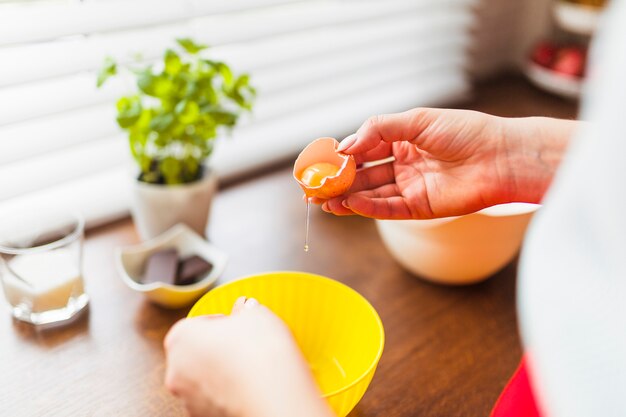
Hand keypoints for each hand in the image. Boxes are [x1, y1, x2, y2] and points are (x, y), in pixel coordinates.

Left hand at [164, 297, 333, 416]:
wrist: (274, 400)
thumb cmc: (260, 355)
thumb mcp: (258, 315)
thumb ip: (246, 309)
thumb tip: (247, 309)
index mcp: (181, 338)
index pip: (196, 323)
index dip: (220, 321)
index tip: (237, 323)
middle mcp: (177, 370)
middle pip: (196, 352)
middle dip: (219, 347)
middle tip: (246, 343)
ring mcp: (189, 398)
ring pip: (205, 378)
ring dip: (223, 371)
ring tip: (251, 366)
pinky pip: (215, 398)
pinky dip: (229, 391)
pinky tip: (251, 386)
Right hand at [321, 108, 574, 218]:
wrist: (501, 157)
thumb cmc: (466, 132)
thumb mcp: (417, 119)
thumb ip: (379, 129)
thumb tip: (345, 145)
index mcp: (403, 140)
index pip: (364, 149)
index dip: (342, 156)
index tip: (320, 161)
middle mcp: (404, 165)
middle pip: (363, 175)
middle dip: (337, 181)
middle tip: (312, 187)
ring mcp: (411, 187)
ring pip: (371, 194)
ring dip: (346, 197)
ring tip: (322, 200)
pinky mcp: (420, 208)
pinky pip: (388, 209)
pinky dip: (368, 207)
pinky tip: (349, 204)